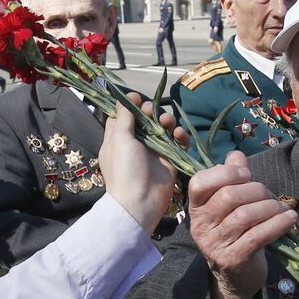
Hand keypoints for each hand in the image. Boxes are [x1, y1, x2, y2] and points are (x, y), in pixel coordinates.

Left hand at [98, 95, 178, 233]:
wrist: (141, 201)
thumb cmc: (125, 169)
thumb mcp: (119, 138)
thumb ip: (124, 116)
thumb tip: (129, 96)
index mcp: (118, 138)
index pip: (123, 116)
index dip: (131, 106)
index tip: (137, 101)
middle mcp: (136, 143)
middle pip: (146, 119)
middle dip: (151, 112)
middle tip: (153, 114)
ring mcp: (154, 151)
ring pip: (163, 128)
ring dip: (167, 121)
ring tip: (168, 123)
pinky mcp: (170, 159)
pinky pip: (178, 142)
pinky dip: (180, 135)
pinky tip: (179, 134)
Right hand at [188, 151, 298, 298]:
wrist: (236, 278)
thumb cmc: (236, 235)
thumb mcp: (232, 206)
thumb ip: (232, 178)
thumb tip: (236, 155)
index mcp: (197, 208)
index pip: (200, 182)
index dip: (226, 173)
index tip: (247, 176)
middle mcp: (201, 226)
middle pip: (229, 197)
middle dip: (257, 191)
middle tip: (271, 197)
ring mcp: (214, 245)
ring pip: (246, 216)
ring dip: (271, 208)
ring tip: (284, 209)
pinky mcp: (232, 260)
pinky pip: (258, 236)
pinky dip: (278, 224)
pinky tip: (290, 219)